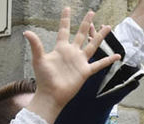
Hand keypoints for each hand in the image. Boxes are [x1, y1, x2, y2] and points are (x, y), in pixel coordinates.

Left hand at [25, 8, 119, 123]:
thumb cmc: (44, 79)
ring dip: (99, 36)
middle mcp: (72, 53)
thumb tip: (26, 31)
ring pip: (92, 45)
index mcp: (60, 48)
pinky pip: (99, 64)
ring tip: (107, 27)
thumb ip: (35, 45)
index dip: (66, 19)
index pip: (64, 30)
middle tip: (91, 12)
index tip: (68, 8)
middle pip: (81, 34)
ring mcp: (79, 61)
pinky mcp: (85, 71)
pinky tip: (117, 55)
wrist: (51, 94)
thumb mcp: (38, 59)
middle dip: (86, 23)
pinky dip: (108, 60)